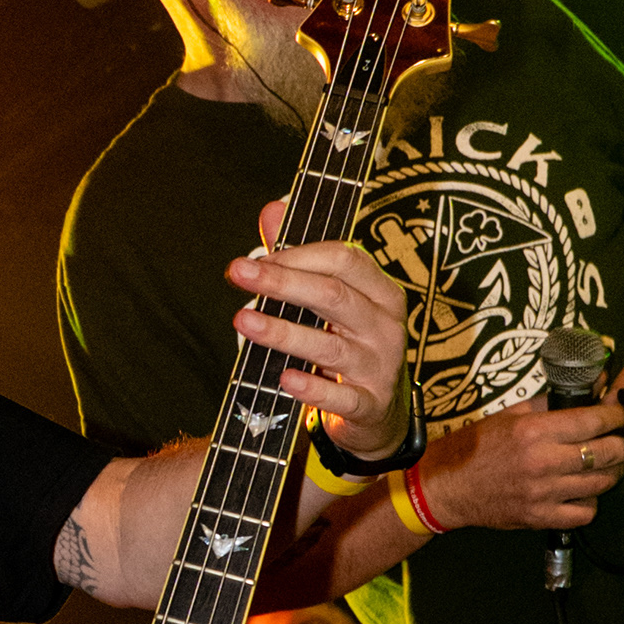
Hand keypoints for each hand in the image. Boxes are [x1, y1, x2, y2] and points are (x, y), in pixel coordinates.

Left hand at [227, 197, 412, 459]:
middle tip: (239, 272)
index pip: (345, 259)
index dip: (299, 254)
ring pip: (330, 347)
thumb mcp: (331, 301)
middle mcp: (385, 326)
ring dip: (283, 332)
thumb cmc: (348, 345)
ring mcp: (380, 367)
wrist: (378, 414)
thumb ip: (300, 257)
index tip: (257, 257)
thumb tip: (272, 209)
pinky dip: (312, 388)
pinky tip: (284, 378)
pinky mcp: (370, 405)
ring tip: (243, 320)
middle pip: (335, 296)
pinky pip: (341, 397)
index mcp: (380, 292)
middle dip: (283, 282)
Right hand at [419, 395, 623, 531]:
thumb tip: (591, 384)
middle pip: (606, 453)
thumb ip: (551, 402)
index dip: (618, 416)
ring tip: (613, 463)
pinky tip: (585, 491)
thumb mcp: (510, 414)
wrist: (446, 486)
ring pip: (601, 483)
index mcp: (535, 431)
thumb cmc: (477, 445)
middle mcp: (543, 461)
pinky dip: (591, 501)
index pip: (594, 421)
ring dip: (614, 472)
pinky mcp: (540, 517)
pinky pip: (584, 512)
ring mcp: (543, 493)